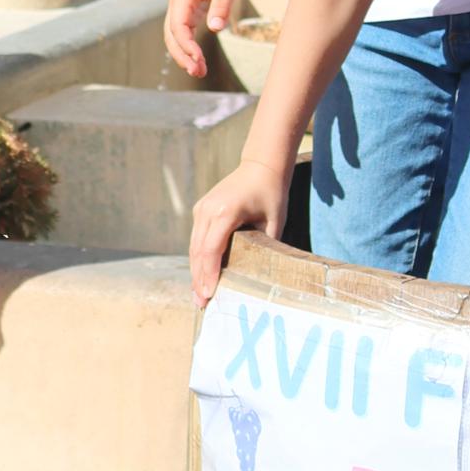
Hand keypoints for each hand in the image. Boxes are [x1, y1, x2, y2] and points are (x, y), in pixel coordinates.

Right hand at [165, 0, 243, 77]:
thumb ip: (221, 4)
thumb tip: (215, 27)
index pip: (178, 26)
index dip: (186, 45)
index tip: (198, 58)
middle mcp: (178, 5)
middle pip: (172, 36)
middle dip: (182, 56)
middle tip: (197, 72)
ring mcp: (182, 9)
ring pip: (176, 38)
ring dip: (185, 55)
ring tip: (199, 72)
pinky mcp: (189, 13)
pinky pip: (184, 35)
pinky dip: (190, 49)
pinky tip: (199, 61)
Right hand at [189, 160, 286, 303]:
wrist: (260, 166)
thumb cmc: (271, 194)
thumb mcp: (275, 221)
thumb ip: (267, 247)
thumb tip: (261, 276)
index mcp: (226, 211)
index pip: (212, 249)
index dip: (209, 274)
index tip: (209, 294)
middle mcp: (208, 210)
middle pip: (199, 252)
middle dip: (199, 279)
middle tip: (201, 304)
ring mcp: (201, 209)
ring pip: (194, 248)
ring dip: (195, 272)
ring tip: (198, 296)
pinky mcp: (200, 211)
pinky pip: (196, 240)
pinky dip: (198, 260)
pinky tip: (200, 277)